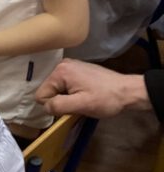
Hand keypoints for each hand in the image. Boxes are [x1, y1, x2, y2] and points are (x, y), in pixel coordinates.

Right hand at [35, 59, 149, 116]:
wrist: (129, 91)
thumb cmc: (106, 99)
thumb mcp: (81, 105)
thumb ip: (58, 105)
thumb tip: (45, 107)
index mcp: (60, 71)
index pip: (41, 95)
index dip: (54, 106)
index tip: (72, 107)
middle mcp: (62, 65)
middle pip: (48, 90)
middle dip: (60, 101)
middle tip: (78, 104)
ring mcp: (71, 66)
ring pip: (57, 89)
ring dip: (67, 97)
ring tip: (83, 99)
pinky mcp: (78, 69)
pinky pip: (65, 84)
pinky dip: (72, 92)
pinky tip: (85, 94)